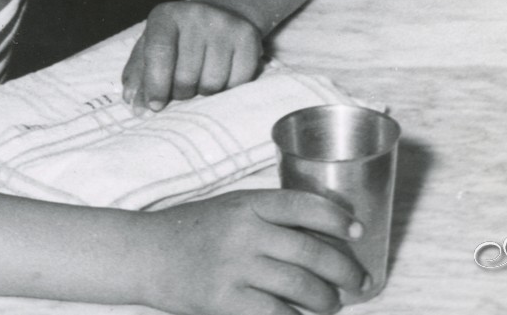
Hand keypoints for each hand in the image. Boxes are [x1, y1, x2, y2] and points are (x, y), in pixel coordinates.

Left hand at [122, 0, 262, 111]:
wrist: (222, 13)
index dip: (155, 85)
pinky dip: (228, 88)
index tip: (155, 105)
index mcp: (166, 15)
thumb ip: (139, 74)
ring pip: (212, 84)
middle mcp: (196, 14)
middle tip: (182, 89)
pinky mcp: (249, 37)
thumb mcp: (152, 46)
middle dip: (181, 93)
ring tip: (201, 80)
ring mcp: (225, 24)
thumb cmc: (179, 38)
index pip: (158, 53)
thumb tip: (135, 105)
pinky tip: (222, 75)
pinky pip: (237, 82)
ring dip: (204, 93)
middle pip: (186, 76)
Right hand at [141, 190, 368, 314]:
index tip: (359, 232)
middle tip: (359, 281)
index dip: (337, 218)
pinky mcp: (225, 301)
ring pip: (299, 286)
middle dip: (344, 270)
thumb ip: (270, 216)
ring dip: (326, 300)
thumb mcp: (232, 208)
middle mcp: (244, 232)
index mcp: (249, 203)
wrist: (146, 254)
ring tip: (333, 304)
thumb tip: (323, 235)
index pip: (304, 205)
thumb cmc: (193, 230)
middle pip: (310, 251)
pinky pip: (275, 314)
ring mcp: (234, 267)